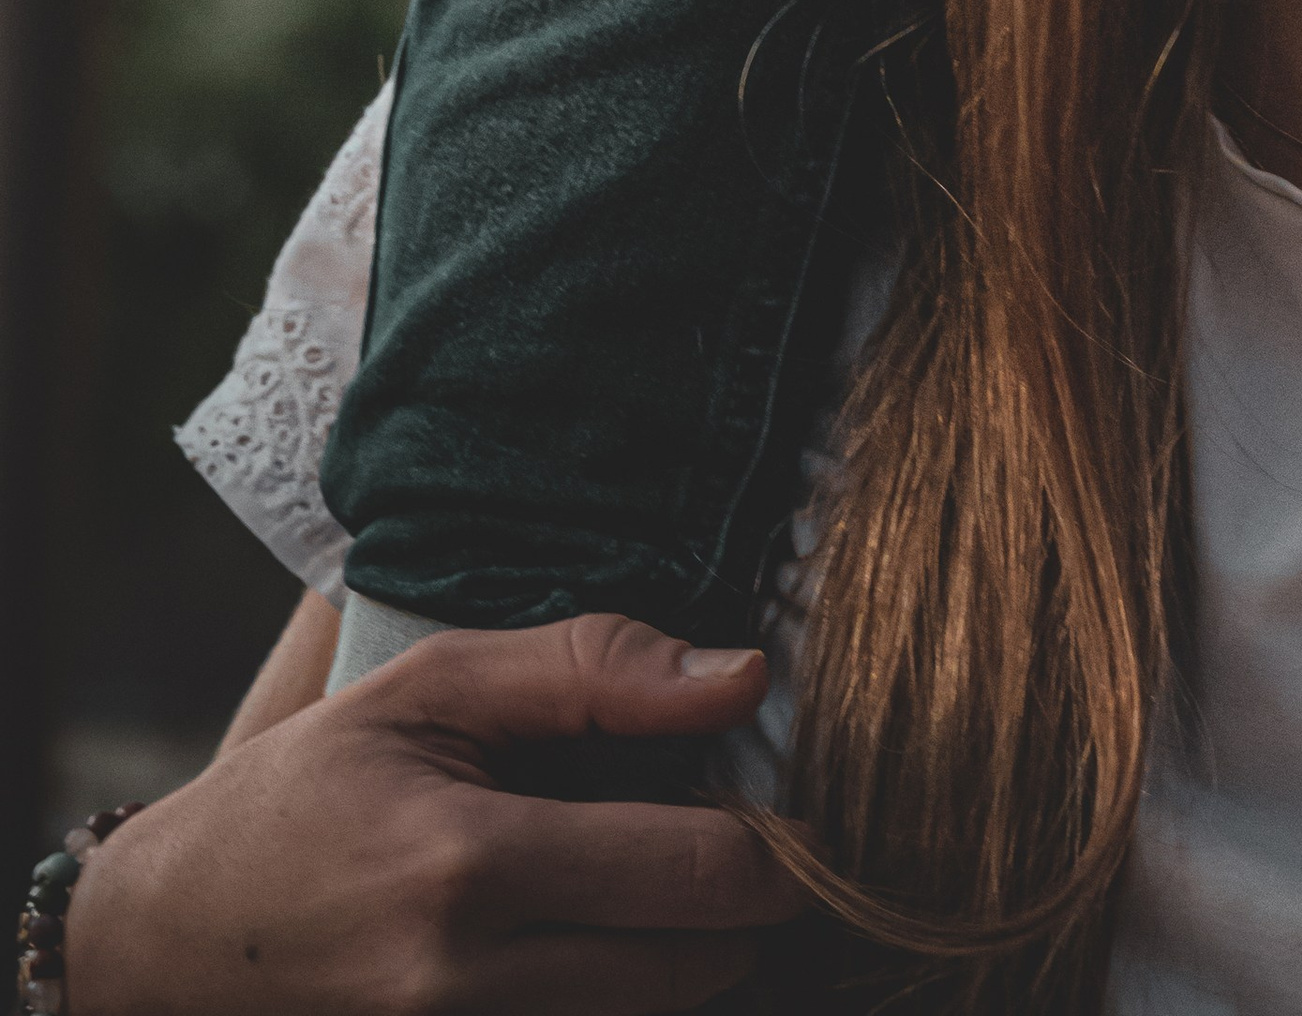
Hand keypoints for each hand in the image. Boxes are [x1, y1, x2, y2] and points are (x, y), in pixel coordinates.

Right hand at [69, 615, 798, 1014]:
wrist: (169, 940)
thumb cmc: (305, 791)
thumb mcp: (432, 685)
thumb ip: (594, 669)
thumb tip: (746, 675)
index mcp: (470, 864)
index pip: (698, 875)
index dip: (771, 840)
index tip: (781, 798)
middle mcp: (467, 983)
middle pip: (698, 968)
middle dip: (737, 903)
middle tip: (718, 835)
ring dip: (681, 957)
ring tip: (645, 883)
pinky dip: (618, 995)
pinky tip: (591, 937)